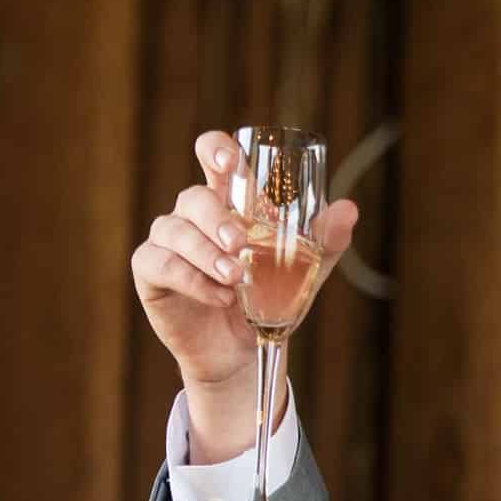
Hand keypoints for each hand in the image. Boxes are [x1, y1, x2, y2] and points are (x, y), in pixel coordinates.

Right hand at [131, 128, 358, 458]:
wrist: (245, 352)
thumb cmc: (269, 298)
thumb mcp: (305, 270)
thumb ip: (325, 240)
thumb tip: (349, 209)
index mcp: (227, 201)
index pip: (212, 156)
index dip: (216, 149)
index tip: (231, 161)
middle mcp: (193, 215)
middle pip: (194, 197)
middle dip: (216, 219)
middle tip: (240, 244)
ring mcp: (168, 242)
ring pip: (174, 230)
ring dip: (206, 253)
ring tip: (236, 278)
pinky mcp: (152, 273)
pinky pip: (161, 264)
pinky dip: (192, 279)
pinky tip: (220, 296)